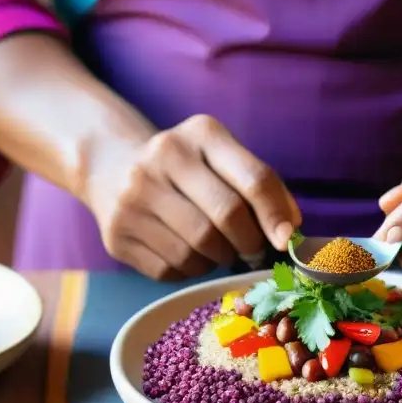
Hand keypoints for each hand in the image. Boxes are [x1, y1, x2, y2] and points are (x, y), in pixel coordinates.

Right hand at [86, 114, 300, 279]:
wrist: (111, 167)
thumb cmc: (188, 170)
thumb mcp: (223, 160)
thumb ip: (262, 188)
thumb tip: (290, 233)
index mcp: (201, 133)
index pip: (252, 178)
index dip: (276, 215)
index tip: (286, 241)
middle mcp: (163, 156)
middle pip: (226, 216)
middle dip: (249, 243)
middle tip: (252, 251)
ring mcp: (134, 195)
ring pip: (198, 249)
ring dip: (218, 258)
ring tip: (216, 248)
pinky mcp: (116, 234)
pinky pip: (171, 269)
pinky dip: (190, 269)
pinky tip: (187, 252)